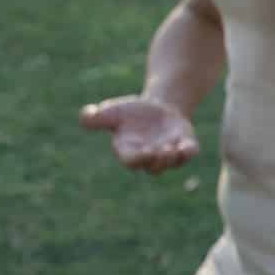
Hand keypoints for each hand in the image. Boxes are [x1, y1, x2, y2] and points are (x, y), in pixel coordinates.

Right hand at [79, 95, 198, 172]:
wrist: (157, 107)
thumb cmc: (130, 113)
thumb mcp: (111, 112)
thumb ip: (96, 117)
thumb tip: (86, 115)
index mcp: (129, 152)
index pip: (132, 161)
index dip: (139, 158)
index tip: (146, 151)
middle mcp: (150, 157)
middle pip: (154, 167)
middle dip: (158, 161)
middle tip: (162, 151)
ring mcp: (169, 153)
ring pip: (172, 163)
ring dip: (173, 158)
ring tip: (173, 148)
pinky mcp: (185, 146)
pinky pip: (189, 154)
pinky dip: (189, 152)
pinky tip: (188, 146)